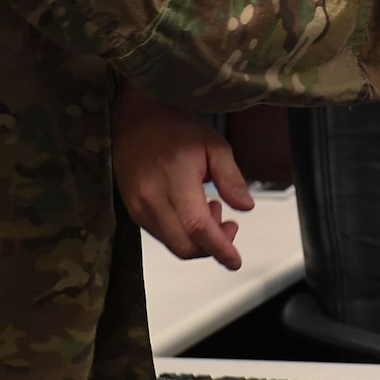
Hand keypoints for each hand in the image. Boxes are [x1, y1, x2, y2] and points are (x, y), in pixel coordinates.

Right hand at [112, 83, 253, 269]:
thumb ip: (231, 178)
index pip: (197, 226)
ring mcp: (138, 207)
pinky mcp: (133, 210)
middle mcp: (151, 198)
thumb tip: (246, 207)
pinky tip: (192, 209)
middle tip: (230, 225)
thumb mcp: (214, 144)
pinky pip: (161, 235)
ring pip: (172, 244)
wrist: (134, 118)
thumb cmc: (176, 127)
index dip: (219, 248)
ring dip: (198, 239)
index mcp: (174, 179)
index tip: (235, 261)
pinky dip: (182, 233)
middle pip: (184, 245)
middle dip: (212, 246)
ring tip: (211, 208)